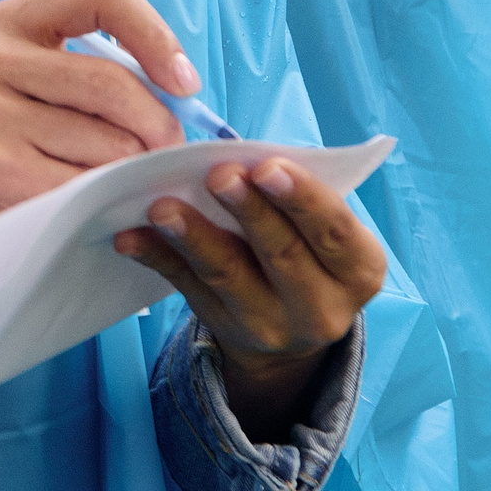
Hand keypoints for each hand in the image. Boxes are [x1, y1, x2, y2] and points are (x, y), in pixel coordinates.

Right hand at [0, 0, 201, 258]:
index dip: (156, 35)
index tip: (184, 83)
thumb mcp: (44, 82)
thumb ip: (104, 72)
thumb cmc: (18, 136)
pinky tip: (93, 204)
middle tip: (166, 152)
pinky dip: (107, 200)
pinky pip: (87, 185)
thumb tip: (182, 92)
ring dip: (131, 170)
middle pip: (111, 82)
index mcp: (13, 20)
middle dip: (158, 125)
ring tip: (117, 179)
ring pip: (109, 142)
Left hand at [115, 158, 385, 434]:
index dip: (302, 198)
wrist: (293, 326)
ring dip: (193, 236)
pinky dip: (158, 258)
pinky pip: (187, 290)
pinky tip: (130, 236)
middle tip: (216, 175)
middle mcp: (323, 307)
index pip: (335, 231)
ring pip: (228, 276)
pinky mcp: (227, 331)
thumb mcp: (323, 231)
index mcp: (360, 270)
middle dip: (248, 211)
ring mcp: (273, 327)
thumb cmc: (309, 249)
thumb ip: (296, 199)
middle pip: (282, 254)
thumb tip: (237, 159)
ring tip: (162, 207)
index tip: (267, 166)